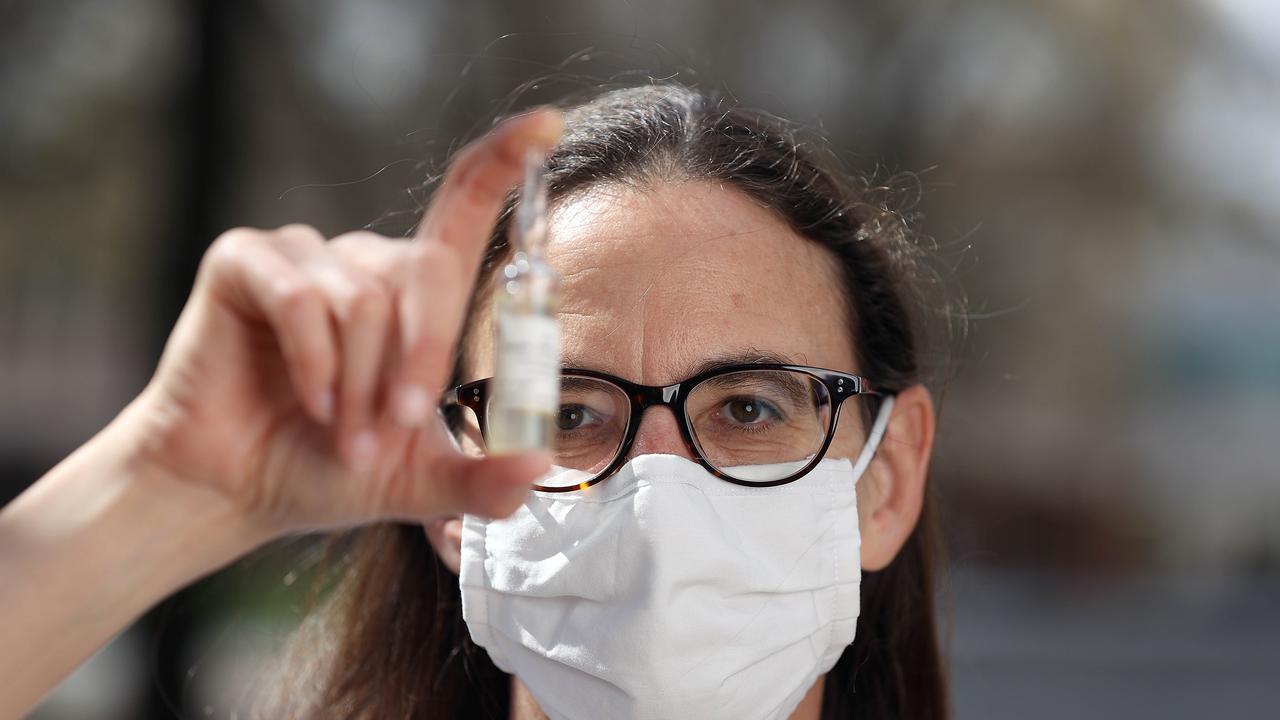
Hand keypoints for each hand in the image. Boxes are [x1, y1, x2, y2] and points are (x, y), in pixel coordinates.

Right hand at [127, 108, 562, 536]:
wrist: (238, 488)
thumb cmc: (327, 468)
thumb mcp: (420, 481)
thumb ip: (482, 481)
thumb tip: (540, 465)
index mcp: (413, 294)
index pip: (465, 209)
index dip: (505, 160)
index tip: (548, 123)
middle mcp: (364, 260)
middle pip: (425, 273)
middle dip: (416, 364)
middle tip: (390, 430)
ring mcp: (304, 253)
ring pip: (365, 300)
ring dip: (359, 382)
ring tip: (339, 431)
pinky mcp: (244, 260)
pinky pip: (302, 299)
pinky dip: (313, 362)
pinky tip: (308, 400)